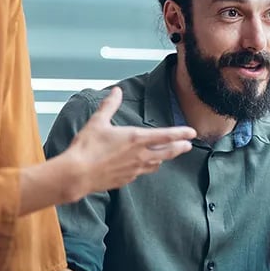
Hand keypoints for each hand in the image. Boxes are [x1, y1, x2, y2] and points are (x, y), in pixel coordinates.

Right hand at [59, 87, 194, 200]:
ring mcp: (134, 169)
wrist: (77, 174)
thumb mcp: (97, 122)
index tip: (192, 133)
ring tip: (166, 155)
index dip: (180, 133)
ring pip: (156, 164)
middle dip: (179, 148)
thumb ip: (109, 105)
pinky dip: (146, 167)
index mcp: (135, 139)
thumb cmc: (87, 148)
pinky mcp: (126, 179)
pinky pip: (141, 173)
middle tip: (188, 145)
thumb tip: (116, 91)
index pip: (165, 135)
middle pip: (167, 152)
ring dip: (163, 158)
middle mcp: (139, 155)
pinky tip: (142, 166)